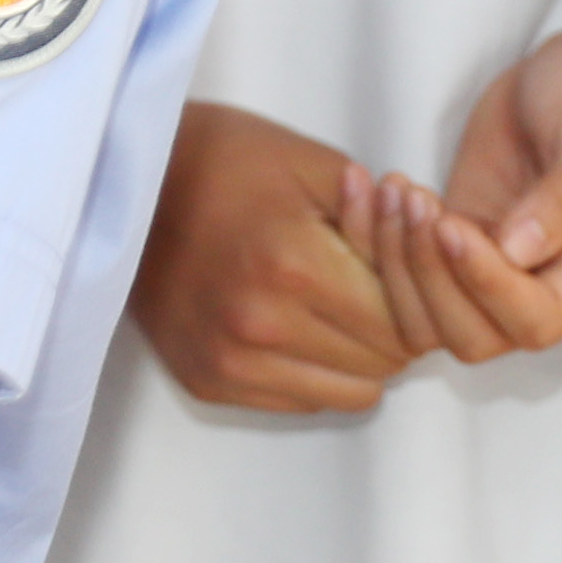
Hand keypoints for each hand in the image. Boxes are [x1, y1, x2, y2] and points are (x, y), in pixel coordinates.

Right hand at [129, 104, 415, 413]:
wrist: (123, 182)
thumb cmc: (226, 161)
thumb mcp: (315, 163)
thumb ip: (385, 218)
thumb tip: (439, 257)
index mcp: (293, 266)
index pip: (405, 322)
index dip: (421, 295)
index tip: (407, 268)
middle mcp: (261, 326)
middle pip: (384, 362)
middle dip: (397, 326)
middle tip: (378, 285)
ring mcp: (229, 361)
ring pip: (352, 393)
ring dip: (362, 355)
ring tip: (341, 306)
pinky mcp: (208, 381)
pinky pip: (303, 401)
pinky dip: (318, 370)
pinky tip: (301, 324)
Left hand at [361, 28, 561, 364]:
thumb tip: (520, 252)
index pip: (538, 320)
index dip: (486, 285)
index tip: (449, 223)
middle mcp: (548, 289)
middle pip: (477, 338)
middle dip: (431, 277)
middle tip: (416, 200)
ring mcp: (494, 275)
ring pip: (429, 322)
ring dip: (397, 264)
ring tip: (395, 188)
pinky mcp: (451, 251)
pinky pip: (403, 281)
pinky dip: (374, 245)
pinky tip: (368, 187)